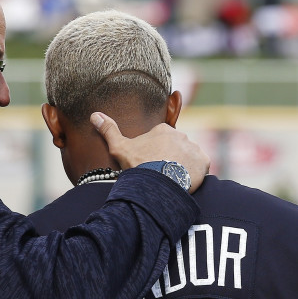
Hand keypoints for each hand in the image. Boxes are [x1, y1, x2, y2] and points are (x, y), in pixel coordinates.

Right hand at [91, 112, 209, 192]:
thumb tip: (94, 115)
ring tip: (170, 180)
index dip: (154, 154)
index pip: (161, 141)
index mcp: (163, 130)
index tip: (149, 165)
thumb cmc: (138, 165)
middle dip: (169, 159)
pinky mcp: (203, 161)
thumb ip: (109, 130)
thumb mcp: (119, 147)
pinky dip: (194, 174)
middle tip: (159, 174)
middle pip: (175, 148)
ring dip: (182, 166)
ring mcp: (193, 148)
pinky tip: (183, 181)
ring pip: (188, 157)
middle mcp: (181, 135)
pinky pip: (200, 166)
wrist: (157, 184)